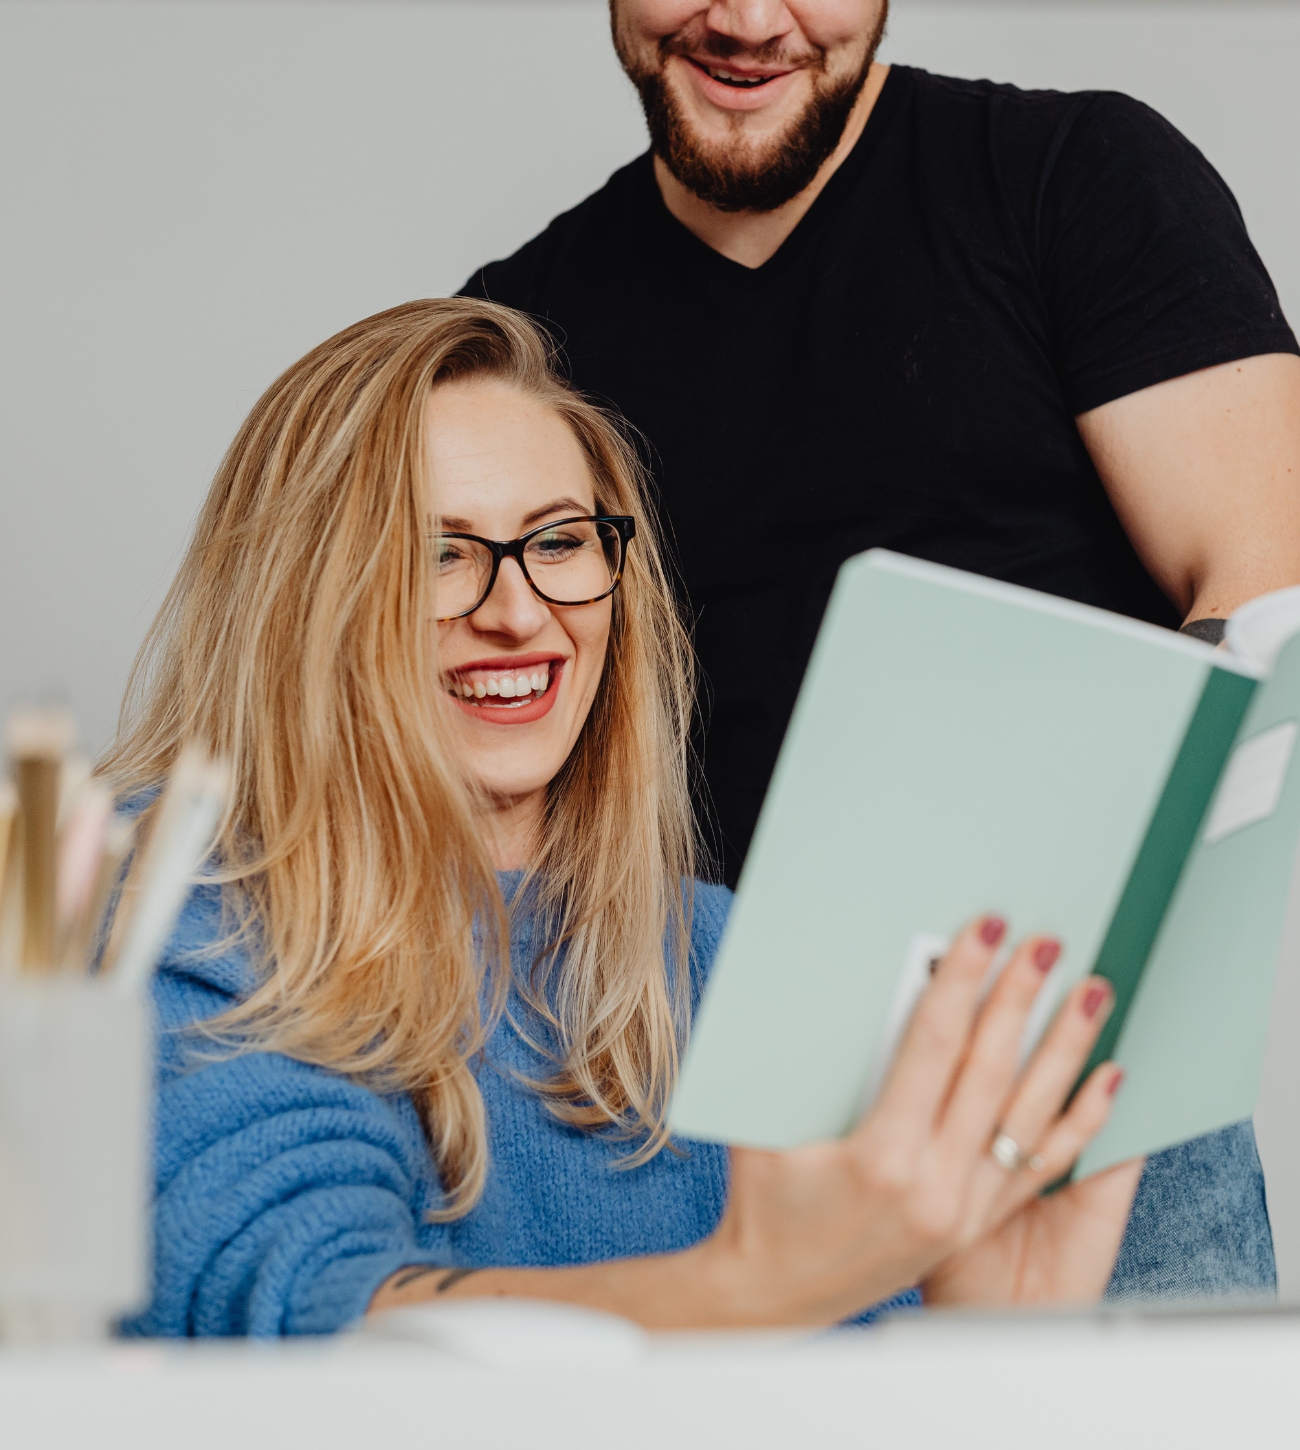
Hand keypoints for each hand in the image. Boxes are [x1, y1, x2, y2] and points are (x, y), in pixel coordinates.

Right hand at [698, 917, 1129, 1324]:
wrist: (773, 1296)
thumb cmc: (759, 1209)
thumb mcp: (765, 1130)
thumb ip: (796, 1065)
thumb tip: (823, 989)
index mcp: (882, 1158)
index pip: (934, 1045)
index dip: (961, 982)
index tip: (983, 932)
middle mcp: (934, 1187)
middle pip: (991, 1071)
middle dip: (1020, 999)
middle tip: (1045, 945)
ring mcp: (964, 1210)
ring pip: (1030, 1115)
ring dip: (1066, 1048)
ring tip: (1092, 993)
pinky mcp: (976, 1224)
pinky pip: (1042, 1165)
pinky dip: (1080, 1120)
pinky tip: (1108, 1079)